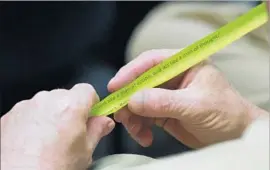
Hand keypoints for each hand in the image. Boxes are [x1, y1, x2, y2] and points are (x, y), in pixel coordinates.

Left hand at [1, 84, 114, 169]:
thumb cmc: (50, 168)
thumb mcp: (85, 152)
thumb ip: (98, 130)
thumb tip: (104, 123)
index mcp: (70, 106)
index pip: (87, 90)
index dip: (92, 103)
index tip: (91, 115)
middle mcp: (47, 100)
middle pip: (66, 96)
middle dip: (71, 110)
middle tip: (71, 132)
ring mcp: (26, 106)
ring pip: (47, 103)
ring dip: (52, 115)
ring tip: (50, 139)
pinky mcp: (10, 115)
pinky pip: (30, 111)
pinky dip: (34, 121)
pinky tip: (35, 141)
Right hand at [108, 49, 262, 147]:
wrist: (234, 136)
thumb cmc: (226, 114)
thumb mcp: (196, 106)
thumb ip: (164, 102)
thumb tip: (134, 100)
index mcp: (184, 63)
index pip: (152, 61)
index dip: (131, 72)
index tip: (115, 86)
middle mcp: (172, 76)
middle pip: (140, 82)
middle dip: (128, 99)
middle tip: (121, 114)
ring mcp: (166, 94)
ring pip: (138, 100)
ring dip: (132, 116)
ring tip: (137, 131)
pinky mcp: (162, 110)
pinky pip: (143, 116)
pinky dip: (139, 127)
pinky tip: (145, 137)